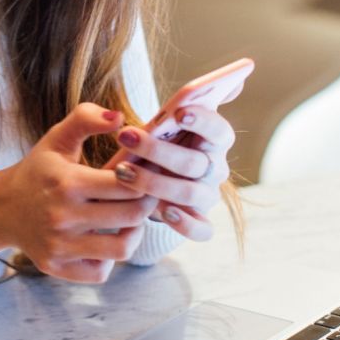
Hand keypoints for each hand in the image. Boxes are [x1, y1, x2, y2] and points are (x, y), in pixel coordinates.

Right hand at [0, 104, 157, 283]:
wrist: (2, 207)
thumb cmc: (39, 170)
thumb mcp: (58, 138)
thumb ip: (86, 118)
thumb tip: (119, 118)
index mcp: (67, 182)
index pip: (126, 184)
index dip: (144, 177)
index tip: (146, 173)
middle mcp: (62, 216)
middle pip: (131, 216)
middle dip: (147, 203)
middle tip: (147, 194)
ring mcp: (59, 245)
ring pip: (121, 249)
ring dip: (134, 233)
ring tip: (131, 219)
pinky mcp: (56, 267)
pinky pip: (100, 272)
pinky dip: (110, 259)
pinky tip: (106, 240)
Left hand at [102, 104, 234, 242]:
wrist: (143, 181)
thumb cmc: (151, 144)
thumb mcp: (153, 125)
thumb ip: (155, 110)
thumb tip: (122, 114)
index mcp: (211, 138)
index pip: (218, 128)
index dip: (203, 120)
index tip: (178, 113)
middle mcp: (214, 166)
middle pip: (196, 161)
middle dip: (159, 150)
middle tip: (126, 137)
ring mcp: (207, 194)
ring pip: (192, 192)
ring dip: (157, 183)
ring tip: (123, 173)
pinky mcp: (199, 220)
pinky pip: (202, 229)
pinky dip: (185, 223)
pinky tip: (163, 212)